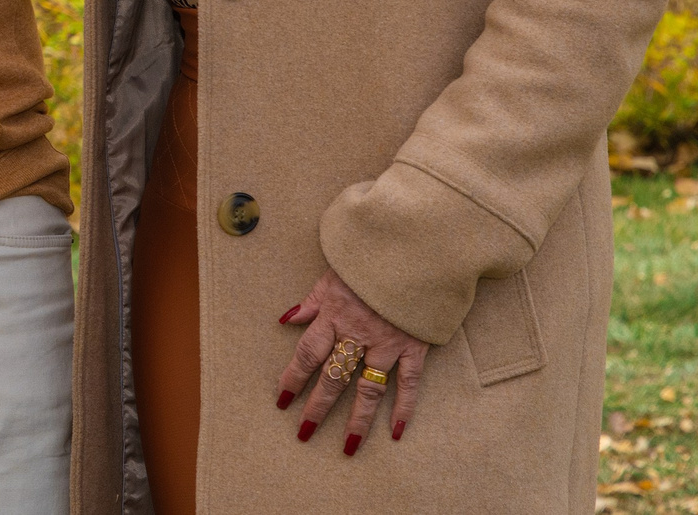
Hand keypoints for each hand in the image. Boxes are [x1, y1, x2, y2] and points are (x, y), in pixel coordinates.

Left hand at [276, 268, 428, 453]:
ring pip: (368, 389)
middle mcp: (357, 335)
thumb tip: (286, 318)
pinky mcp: (414, 347)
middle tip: (304, 433)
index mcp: (334, 315)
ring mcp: (387, 344)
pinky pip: (408, 384)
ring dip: (358, 419)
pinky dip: (404, 408)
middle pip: (333, 377)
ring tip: (348, 447)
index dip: (292, 377)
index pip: (307, 353)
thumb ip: (312, 301)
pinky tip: (396, 432)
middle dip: (317, 407)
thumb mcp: (333, 273)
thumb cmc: (369, 260)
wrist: (415, 249)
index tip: (281, 400)